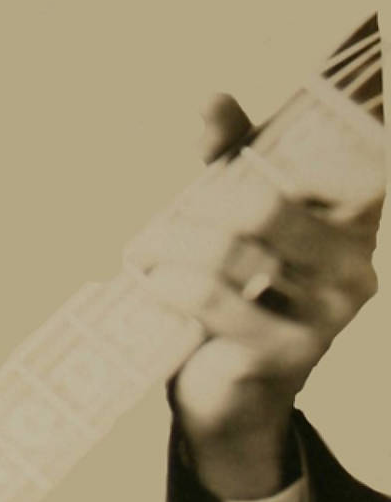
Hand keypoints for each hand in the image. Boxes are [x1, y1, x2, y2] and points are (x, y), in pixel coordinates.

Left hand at [132, 93, 379, 499]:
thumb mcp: (240, 220)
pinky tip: (153, 283)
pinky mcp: (287, 351)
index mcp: (357, 220)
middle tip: (160, 226)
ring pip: (231, 252)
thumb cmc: (240, 296)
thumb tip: (211, 100)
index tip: (225, 150)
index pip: (335, 161)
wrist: (232, 400)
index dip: (277, 146)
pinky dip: (171, 285)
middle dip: (200, 209)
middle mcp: (356, 264)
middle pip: (264, 206)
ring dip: (172, 247)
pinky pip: (213, 298)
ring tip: (144, 253)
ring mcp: (328, 313)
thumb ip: (232, 158)